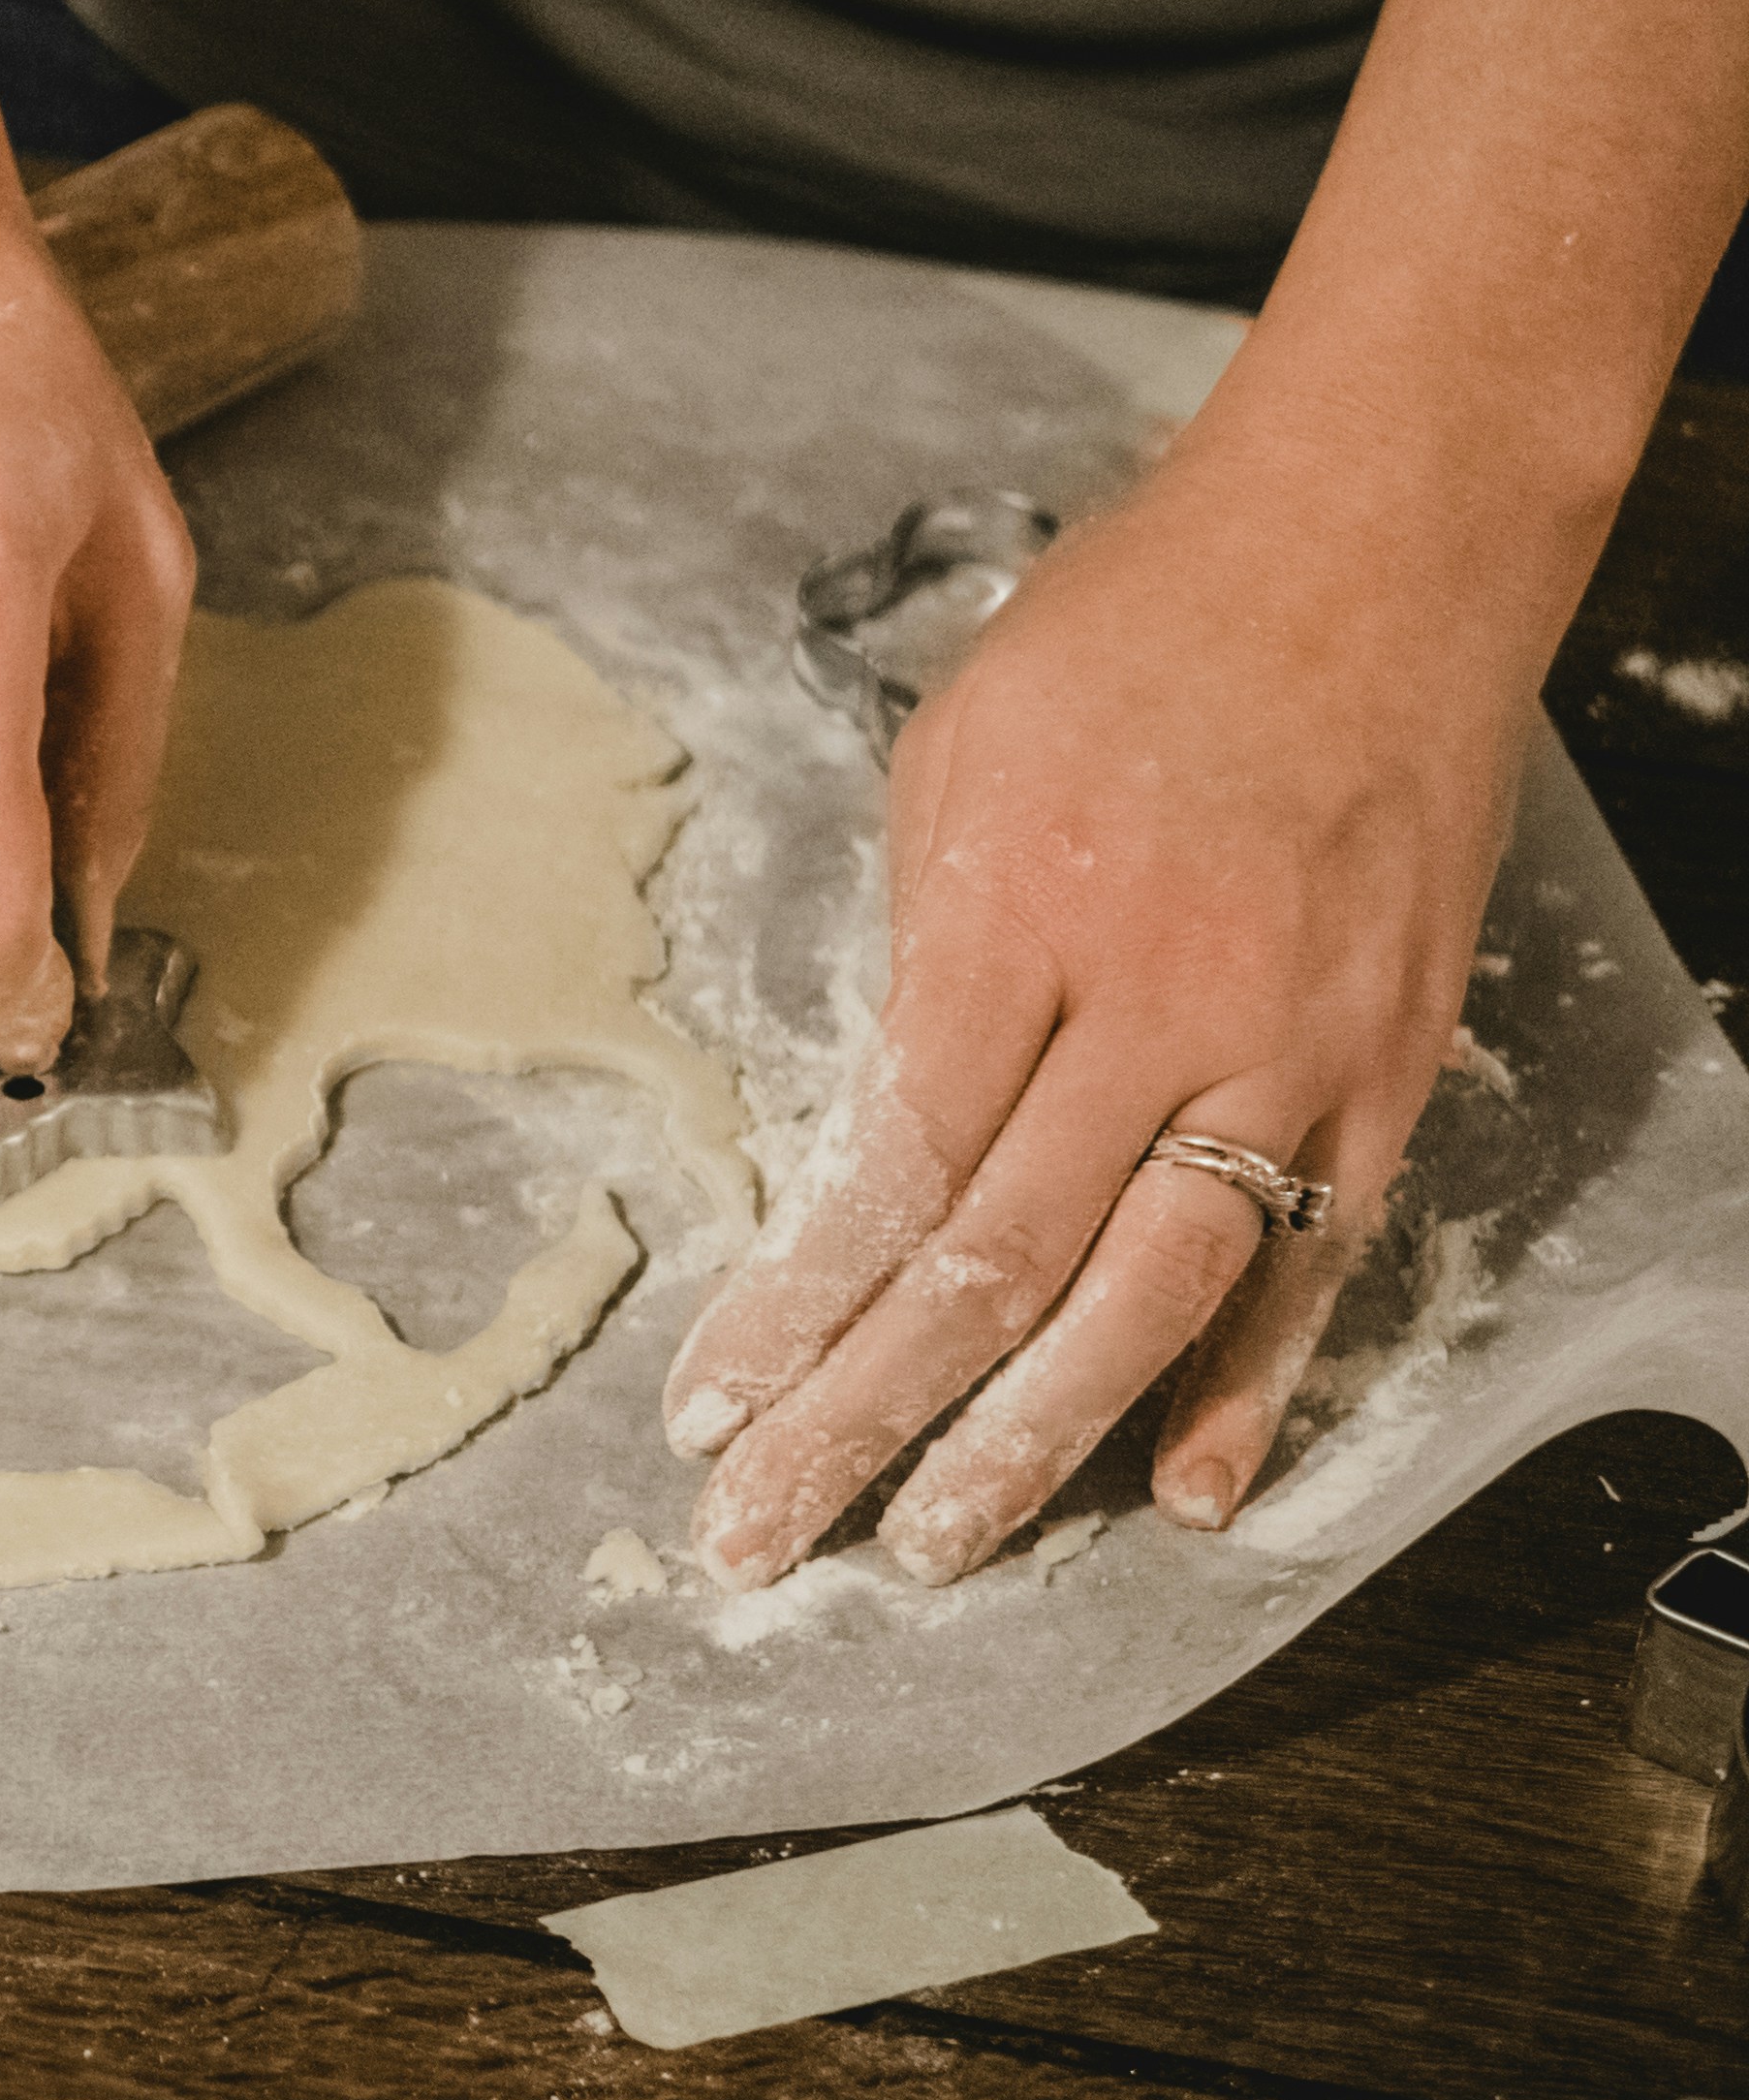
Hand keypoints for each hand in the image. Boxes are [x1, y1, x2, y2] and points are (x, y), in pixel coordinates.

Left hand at [660, 424, 1538, 1587]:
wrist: (1371, 548)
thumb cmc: (1132, 632)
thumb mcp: (956, 758)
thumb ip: (926, 953)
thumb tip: (886, 1125)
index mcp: (1019, 916)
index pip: (889, 1171)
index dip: (796, 1312)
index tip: (711, 1411)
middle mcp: (1161, 1004)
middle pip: (994, 1264)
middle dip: (867, 1418)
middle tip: (766, 1536)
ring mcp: (1290, 1048)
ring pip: (1146, 1295)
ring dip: (1032, 1444)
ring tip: (932, 1551)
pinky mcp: (1388, 1067)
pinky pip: (1310, 1262)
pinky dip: (1243, 1385)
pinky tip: (1176, 1490)